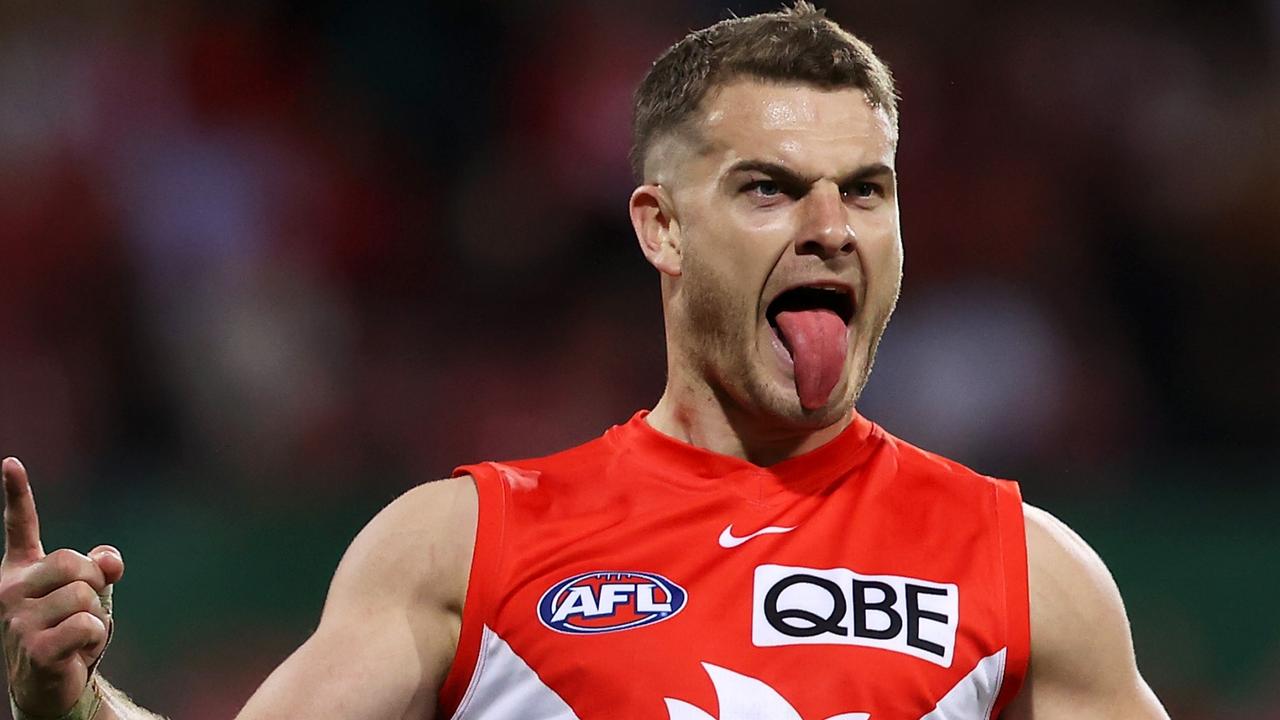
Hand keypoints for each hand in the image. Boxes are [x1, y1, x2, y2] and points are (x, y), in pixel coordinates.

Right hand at [0, 457, 123, 715]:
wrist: (53, 685)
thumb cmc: (69, 630)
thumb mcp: (90, 593)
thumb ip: (100, 566)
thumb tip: (108, 560)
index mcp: (21, 571)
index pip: (20, 527)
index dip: (17, 494)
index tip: (11, 463)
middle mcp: (10, 591)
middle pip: (75, 564)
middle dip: (93, 586)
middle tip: (81, 611)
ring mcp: (16, 621)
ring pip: (85, 596)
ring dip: (96, 617)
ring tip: (77, 635)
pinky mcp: (33, 648)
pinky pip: (86, 625)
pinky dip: (95, 638)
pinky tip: (77, 651)